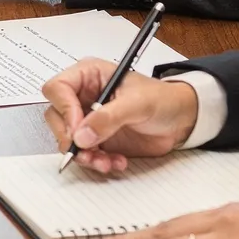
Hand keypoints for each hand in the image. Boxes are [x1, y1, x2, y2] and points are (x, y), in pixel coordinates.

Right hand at [41, 58, 198, 172]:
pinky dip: (96, 162)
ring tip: (105, 162)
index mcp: (89, 76)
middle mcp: (83, 97)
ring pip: (68, 139)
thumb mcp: (138, 103)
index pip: (58, 88)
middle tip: (88, 151)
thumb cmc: (163, 100)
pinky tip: (115, 162)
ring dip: (84, 155)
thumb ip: (108, 117)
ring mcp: (88, 119)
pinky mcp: (96, 139)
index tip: (79, 129)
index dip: (64, 109)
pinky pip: (84, 153)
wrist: (181, 121)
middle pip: (57, 116)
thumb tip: (81, 135)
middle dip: (71, 138)